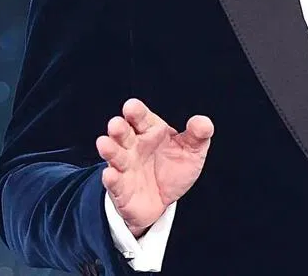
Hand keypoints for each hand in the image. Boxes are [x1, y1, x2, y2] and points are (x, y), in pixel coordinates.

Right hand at [97, 98, 213, 237]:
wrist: (162, 200)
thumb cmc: (173, 168)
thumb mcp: (192, 151)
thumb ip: (198, 135)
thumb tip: (203, 122)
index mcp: (150, 131)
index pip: (141, 118)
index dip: (136, 112)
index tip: (131, 106)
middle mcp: (134, 146)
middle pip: (124, 134)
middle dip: (119, 129)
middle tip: (116, 124)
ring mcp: (125, 167)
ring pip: (115, 156)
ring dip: (110, 150)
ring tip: (104, 143)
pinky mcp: (121, 189)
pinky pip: (115, 183)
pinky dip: (111, 179)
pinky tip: (110, 174)